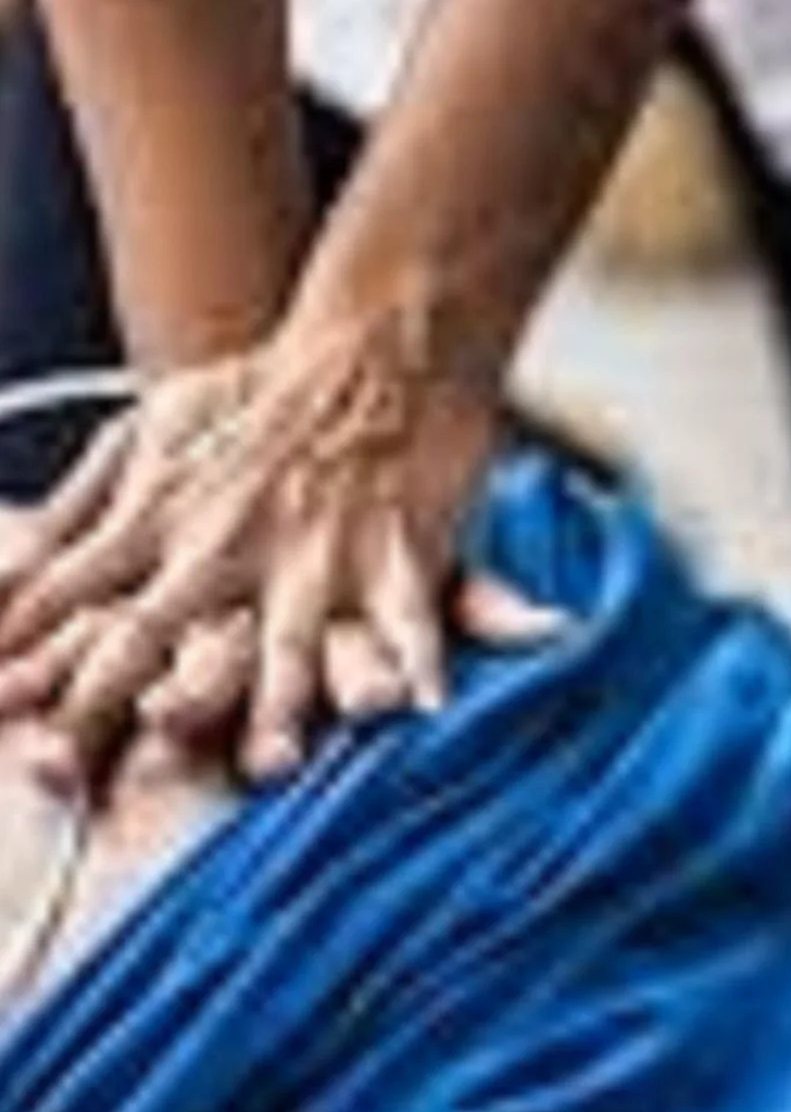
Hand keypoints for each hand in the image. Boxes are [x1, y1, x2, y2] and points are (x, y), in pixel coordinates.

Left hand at [0, 305, 551, 789]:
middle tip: (63, 768)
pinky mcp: (398, 556)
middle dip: (101, 706)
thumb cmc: (256, 395)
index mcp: (164, 516)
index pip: (71, 593)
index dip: (23, 655)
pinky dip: (424, 663)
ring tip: (267, 763)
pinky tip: (427, 707)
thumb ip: (80, 509)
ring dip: (274, 709)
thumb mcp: (145, 432)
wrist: (372, 343)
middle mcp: (229, 546)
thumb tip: (7, 567)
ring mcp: (316, 556)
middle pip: (153, 639)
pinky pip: (410, 621)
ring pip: (286, 648)